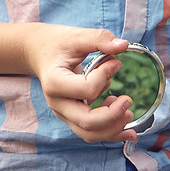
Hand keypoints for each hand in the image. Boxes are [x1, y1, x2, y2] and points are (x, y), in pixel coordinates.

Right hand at [21, 23, 137, 142]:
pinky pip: (91, 133)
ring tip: (129, 113)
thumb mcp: (76, 36)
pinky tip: (127, 128)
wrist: (40, 53)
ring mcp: (64, 113)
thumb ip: (99, 38)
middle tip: (128, 99)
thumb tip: (123, 45)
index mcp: (55, 82)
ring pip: (90, 134)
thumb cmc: (58, 44)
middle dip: (112, 115)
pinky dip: (111, 133)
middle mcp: (57, 103)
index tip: (115, 62)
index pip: (86, 89)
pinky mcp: (73, 117)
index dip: (105, 76)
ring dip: (113, 128)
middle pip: (87, 122)